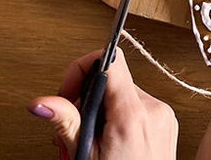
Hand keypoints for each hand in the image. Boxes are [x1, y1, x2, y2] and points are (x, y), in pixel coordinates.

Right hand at [27, 48, 177, 158]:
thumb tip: (43, 102)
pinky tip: (108, 143)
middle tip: (73, 131)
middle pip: (112, 81)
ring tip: (90, 142)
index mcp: (133, 114)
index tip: (68, 92)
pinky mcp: (167, 123)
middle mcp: (154, 109)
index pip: (110, 60)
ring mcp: (164, 116)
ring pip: (123, 95)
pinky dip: (118, 119)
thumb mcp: (87, 156)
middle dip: (86, 101)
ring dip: (101, 113)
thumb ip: (68, 124)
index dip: (82, 69)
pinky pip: (138, 108)